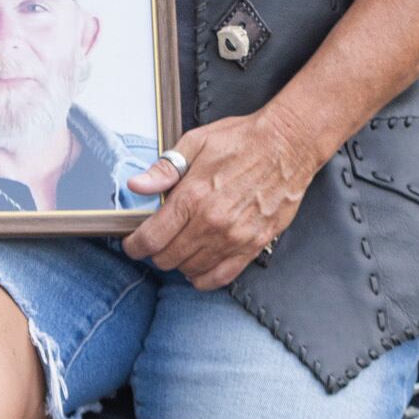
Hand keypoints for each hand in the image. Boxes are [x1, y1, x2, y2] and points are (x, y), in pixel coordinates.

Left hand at [124, 110, 325, 289]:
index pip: (151, 238)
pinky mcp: (254, 244)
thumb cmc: (243, 140)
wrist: (287, 145)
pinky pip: (223, 276)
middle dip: (155, 252)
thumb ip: (164, 169)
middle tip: (157, 241)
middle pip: (168, 258)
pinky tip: (199, 269)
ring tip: (179, 249)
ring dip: (179, 263)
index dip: (134, 246)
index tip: (132, 245)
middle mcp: (211, 223)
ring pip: (192, 269)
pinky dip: (205, 278)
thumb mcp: (195, 143)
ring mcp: (234, 237)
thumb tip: (137, 185)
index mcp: (192, 197)